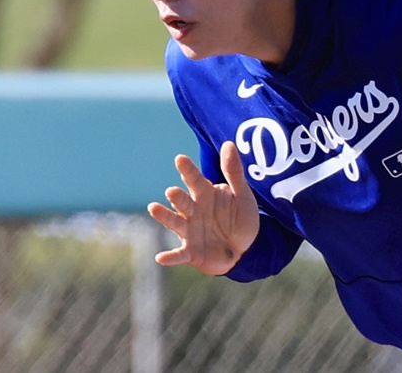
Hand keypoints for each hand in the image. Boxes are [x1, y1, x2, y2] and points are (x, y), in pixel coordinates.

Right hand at [147, 141, 258, 275]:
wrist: (248, 249)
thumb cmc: (241, 219)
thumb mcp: (242, 194)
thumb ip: (234, 171)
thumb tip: (227, 143)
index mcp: (205, 194)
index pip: (195, 180)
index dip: (188, 170)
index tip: (180, 158)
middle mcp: (193, 211)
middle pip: (183, 201)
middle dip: (177, 196)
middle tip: (172, 191)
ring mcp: (190, 231)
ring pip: (175, 222)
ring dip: (165, 217)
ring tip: (154, 208)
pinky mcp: (191, 252)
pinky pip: (179, 254)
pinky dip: (170, 257)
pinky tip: (161, 257)